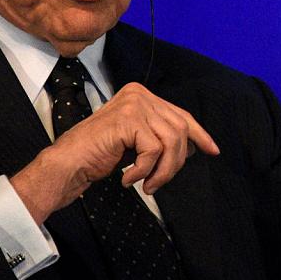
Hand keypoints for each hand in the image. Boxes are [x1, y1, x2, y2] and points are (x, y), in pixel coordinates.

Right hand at [10, 82, 218, 224]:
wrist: (67, 165)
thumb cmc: (98, 155)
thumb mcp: (136, 141)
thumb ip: (159, 135)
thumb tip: (193, 145)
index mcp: (141, 95)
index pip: (181, 115)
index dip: (199, 135)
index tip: (213, 151)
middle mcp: (139, 94)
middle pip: (180, 129)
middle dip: (176, 161)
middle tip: (159, 182)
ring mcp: (134, 104)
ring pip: (171, 141)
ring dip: (163, 170)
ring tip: (148, 184)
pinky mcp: (128, 119)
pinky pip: (154, 150)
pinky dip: (145, 170)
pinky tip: (128, 178)